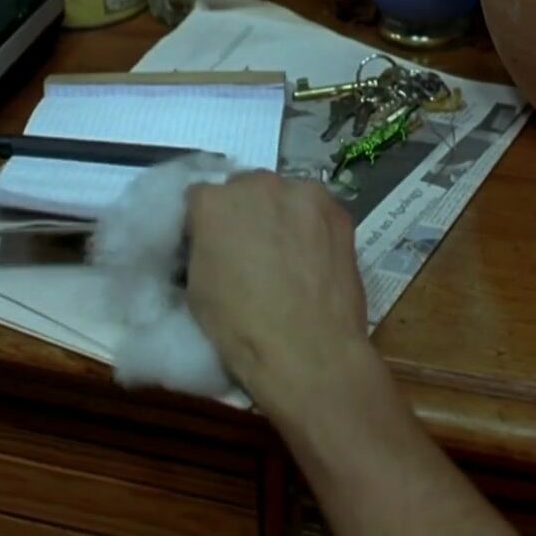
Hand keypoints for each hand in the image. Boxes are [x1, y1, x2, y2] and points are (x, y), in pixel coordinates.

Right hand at [184, 170, 370, 414]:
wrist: (308, 351)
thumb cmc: (240, 328)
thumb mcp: (197, 288)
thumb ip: (203, 248)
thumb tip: (213, 243)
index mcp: (213, 202)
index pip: (199, 199)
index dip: (205, 224)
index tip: (212, 246)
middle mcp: (258, 185)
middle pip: (244, 188)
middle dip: (244, 212)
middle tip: (250, 249)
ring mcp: (303, 194)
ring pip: (284, 196)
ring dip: (281, 215)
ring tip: (288, 254)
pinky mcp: (338, 211)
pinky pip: (315, 212)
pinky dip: (312, 227)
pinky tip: (314, 259)